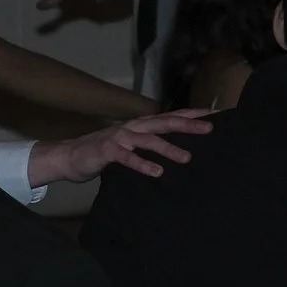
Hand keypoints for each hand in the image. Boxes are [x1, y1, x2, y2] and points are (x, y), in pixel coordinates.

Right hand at [30, 110, 211, 185]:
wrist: (70, 156)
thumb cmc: (105, 152)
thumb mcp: (132, 145)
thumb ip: (151, 143)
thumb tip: (180, 147)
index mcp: (141, 125)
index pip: (172, 116)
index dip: (193, 113)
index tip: (216, 114)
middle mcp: (134, 127)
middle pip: (165, 123)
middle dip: (188, 124)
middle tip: (209, 129)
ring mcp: (120, 138)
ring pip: (149, 140)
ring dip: (169, 148)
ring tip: (187, 157)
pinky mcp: (108, 152)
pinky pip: (128, 158)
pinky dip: (143, 164)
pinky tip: (157, 172)